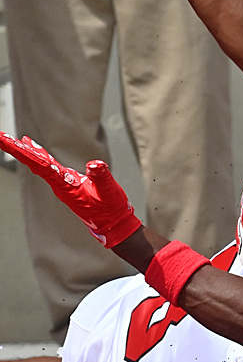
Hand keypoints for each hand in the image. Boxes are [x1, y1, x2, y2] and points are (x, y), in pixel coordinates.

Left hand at [0, 133, 141, 246]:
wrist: (112, 224)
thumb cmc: (110, 209)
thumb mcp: (108, 191)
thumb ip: (101, 177)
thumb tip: (95, 164)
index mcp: (65, 185)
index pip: (39, 164)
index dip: (22, 152)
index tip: (7, 142)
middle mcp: (59, 185)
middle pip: (34, 163)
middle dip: (18, 150)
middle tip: (2, 137)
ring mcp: (63, 185)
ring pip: (41, 165)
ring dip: (29, 152)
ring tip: (17, 140)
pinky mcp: (69, 184)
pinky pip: (49, 168)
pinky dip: (42, 157)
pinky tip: (38, 151)